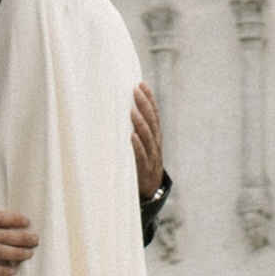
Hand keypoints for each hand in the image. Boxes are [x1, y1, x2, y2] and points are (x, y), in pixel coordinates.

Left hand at [131, 80, 165, 199]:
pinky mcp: (143, 170)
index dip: (149, 99)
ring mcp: (151, 157)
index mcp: (155, 136)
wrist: (150, 192)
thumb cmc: (141, 163)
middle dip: (144, 105)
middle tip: (135, 90)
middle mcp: (155, 144)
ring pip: (148, 137)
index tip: (141, 83)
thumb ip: (135, 128)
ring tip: (132, 110)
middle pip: (152, 122)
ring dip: (140, 123)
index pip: (154, 114)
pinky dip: (137, 146)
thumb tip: (119, 108)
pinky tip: (132, 136)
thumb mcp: (142, 144)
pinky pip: (141, 157)